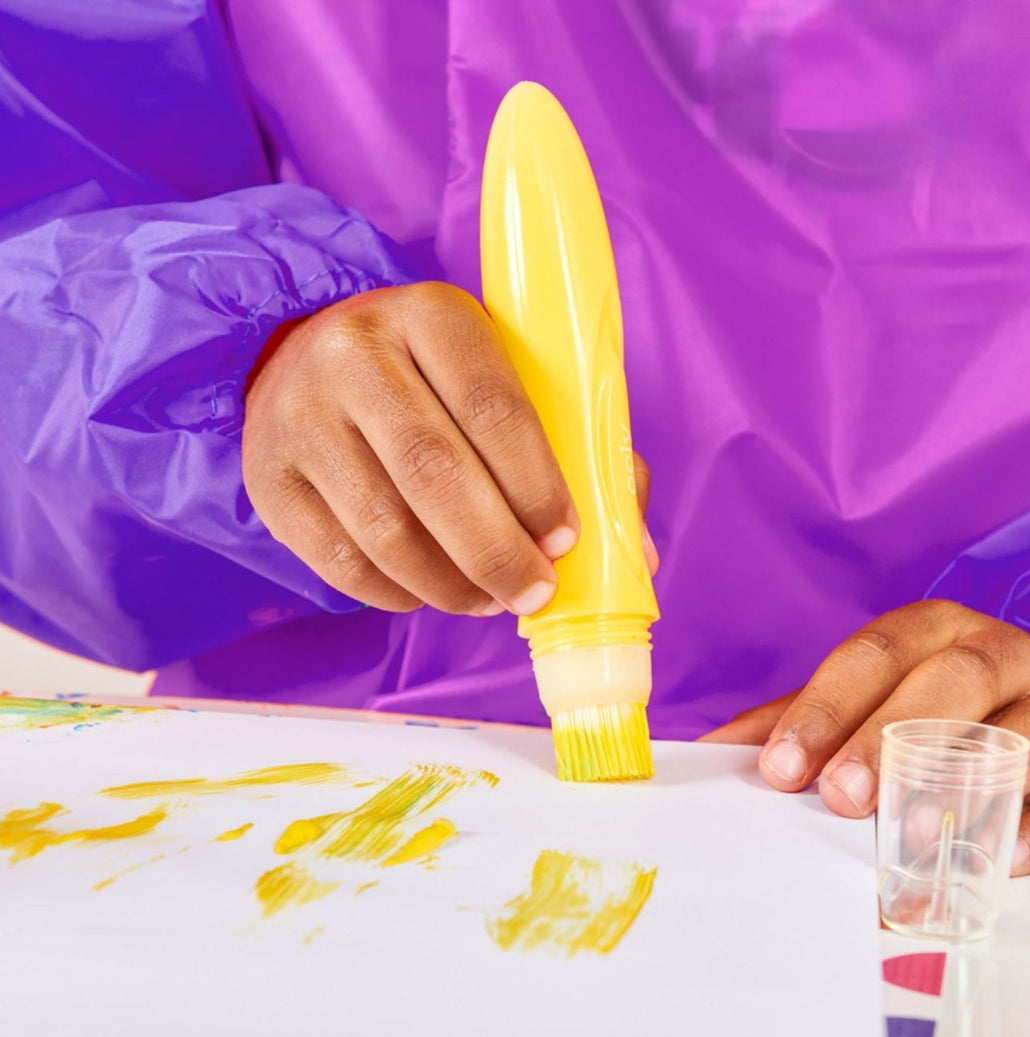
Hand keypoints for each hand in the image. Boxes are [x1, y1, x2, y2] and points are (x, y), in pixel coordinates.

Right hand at [243, 282, 654, 616]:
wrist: (308, 358)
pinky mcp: (270, 478)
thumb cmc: (435, 380)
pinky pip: (340, 562)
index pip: (492, 404)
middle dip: (497, 550)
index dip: (536, 485)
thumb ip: (577, 451)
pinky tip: (433, 591)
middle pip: (434, 471)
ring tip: (490, 599)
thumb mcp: (504, 377)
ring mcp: (301, 416)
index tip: (565, 539)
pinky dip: (398, 594)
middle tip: (534, 592)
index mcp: (432, 315)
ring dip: (450, 583)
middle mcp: (354, 355)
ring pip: (385, 528)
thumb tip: (630, 551)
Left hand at [703, 601, 1029, 873]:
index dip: (824, 709)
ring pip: (1018, 733)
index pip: (872, 657)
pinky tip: (1003, 858)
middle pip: (944, 686)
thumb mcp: (880, 697)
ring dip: (963, 784)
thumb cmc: (955, 711)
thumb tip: (713, 755)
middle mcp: (998, 655)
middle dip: (887, 741)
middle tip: (841, 799)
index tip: (779, 768)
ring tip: (913, 835)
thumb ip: (804, 719)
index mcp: (932, 631)